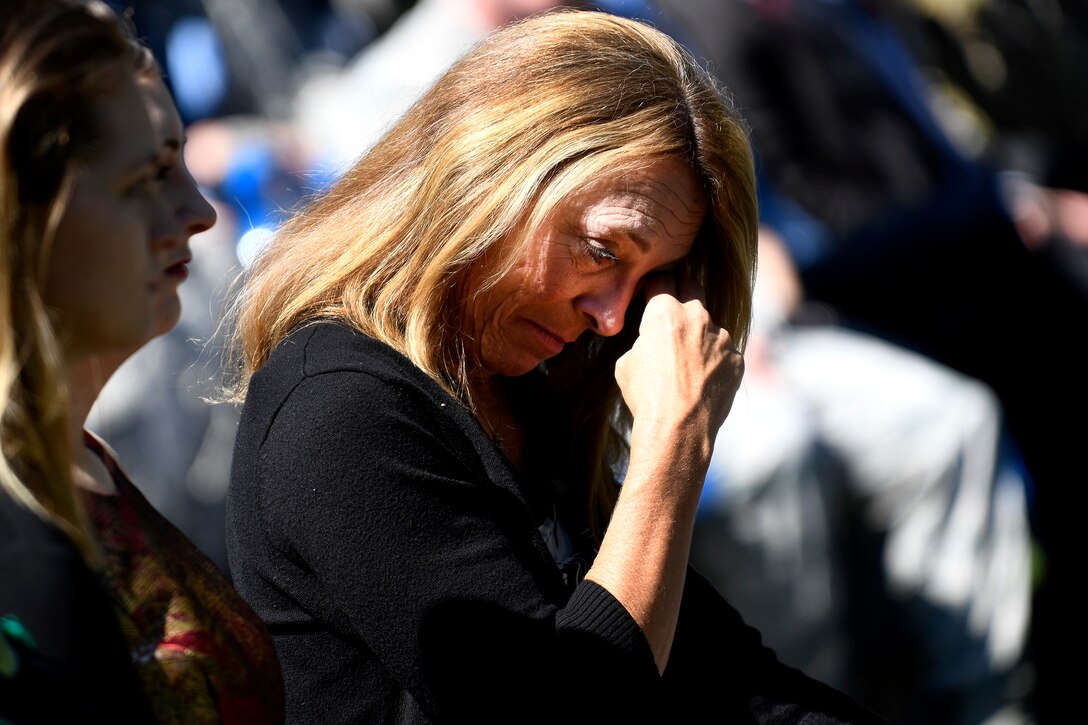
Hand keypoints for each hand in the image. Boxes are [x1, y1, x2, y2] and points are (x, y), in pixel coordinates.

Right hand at [614, 274, 743, 435]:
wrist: (678, 429)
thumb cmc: (646, 396)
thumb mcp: (627, 363)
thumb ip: (644, 341)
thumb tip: (651, 341)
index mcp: (665, 312)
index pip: (661, 279)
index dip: (654, 285)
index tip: (652, 291)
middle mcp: (697, 316)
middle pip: (691, 286)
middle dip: (681, 292)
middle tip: (673, 311)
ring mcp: (721, 336)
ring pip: (710, 325)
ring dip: (700, 335)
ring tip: (687, 365)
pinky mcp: (737, 358)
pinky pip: (725, 351)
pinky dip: (715, 361)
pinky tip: (703, 381)